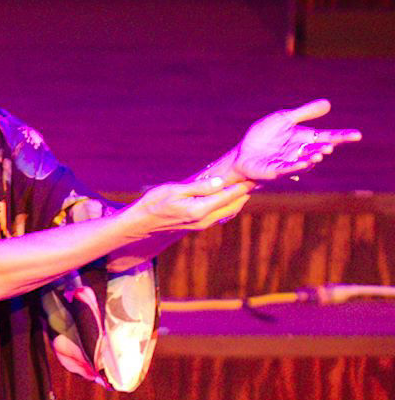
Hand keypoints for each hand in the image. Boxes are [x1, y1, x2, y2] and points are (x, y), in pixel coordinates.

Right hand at [126, 175, 253, 237]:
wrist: (140, 225)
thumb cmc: (153, 203)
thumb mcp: (174, 190)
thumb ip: (199, 187)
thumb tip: (221, 181)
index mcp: (199, 209)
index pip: (229, 194)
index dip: (244, 184)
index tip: (258, 174)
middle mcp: (204, 219)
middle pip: (234, 204)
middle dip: (246, 191)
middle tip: (260, 177)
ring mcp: (202, 224)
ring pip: (229, 210)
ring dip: (240, 198)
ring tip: (250, 185)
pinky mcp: (198, 225)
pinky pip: (221, 214)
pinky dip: (230, 204)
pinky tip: (232, 196)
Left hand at [225, 99, 360, 184]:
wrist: (242, 153)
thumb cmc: (263, 136)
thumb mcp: (283, 119)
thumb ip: (304, 113)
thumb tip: (328, 103)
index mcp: (304, 138)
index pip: (327, 137)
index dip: (342, 137)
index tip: (357, 135)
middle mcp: (300, 152)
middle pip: (317, 150)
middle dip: (324, 148)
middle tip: (329, 146)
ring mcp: (289, 162)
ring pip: (305, 161)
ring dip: (312, 158)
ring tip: (319, 154)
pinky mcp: (275, 171)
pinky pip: (287, 169)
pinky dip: (295, 166)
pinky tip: (302, 163)